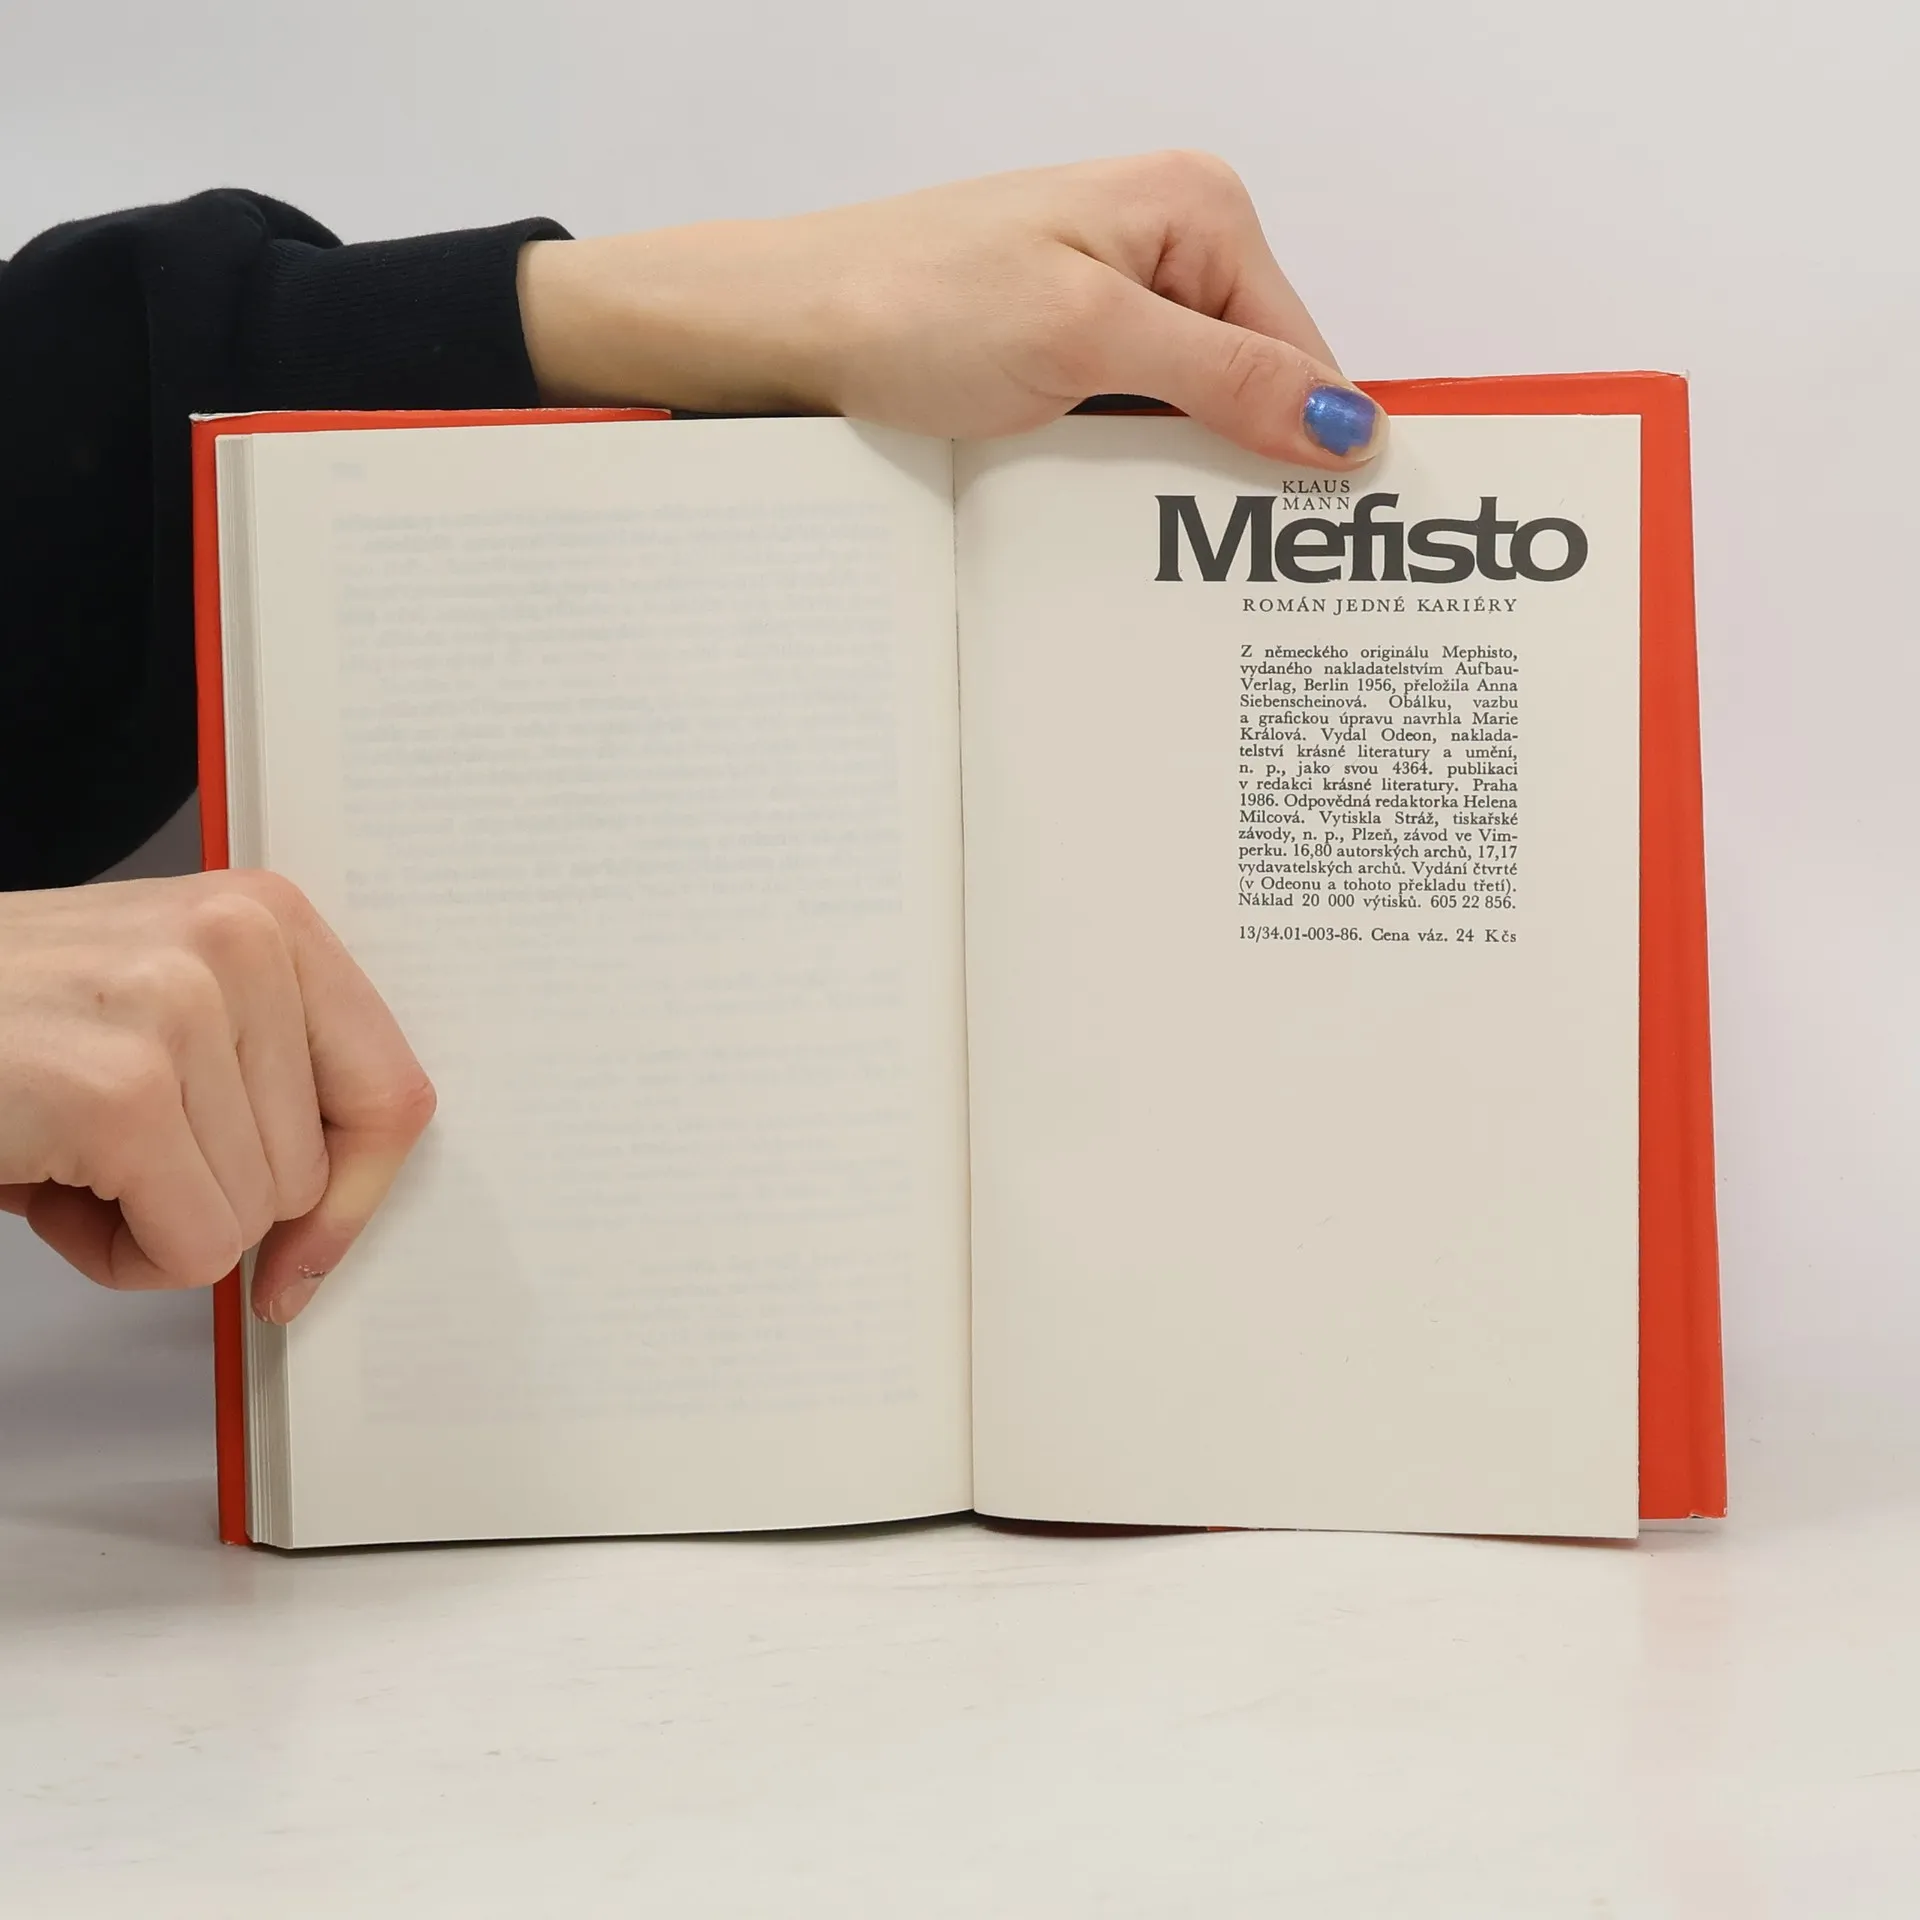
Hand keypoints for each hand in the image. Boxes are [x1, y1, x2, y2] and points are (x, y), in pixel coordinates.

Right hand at [0, 872, 433, 1322]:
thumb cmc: (3, 1030)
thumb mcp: (164, 1018)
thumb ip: (270, 1082)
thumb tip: (335, 1223)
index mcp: (267, 915)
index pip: (392, 1090)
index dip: (356, 1193)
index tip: (306, 1249)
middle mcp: (239, 941)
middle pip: (315, 1173)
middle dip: (212, 1198)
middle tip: (109, 1148)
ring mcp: (182, 1008)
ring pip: (254, 1218)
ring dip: (155, 1222)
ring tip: (69, 1150)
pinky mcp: (121, 1089)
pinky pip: (193, 1250)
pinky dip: (119, 1256)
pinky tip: (50, 1186)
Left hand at [517, 151, 1383, 467]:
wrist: (790, 326)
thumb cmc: (915, 301)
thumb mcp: (1090, 340)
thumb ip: (1226, 378)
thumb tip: (1345, 424)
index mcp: (1198, 209)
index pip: (1304, 349)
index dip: (1311, 447)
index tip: (1314, 542)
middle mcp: (1169, 245)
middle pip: (1256, 383)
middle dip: (1241, 463)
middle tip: (1224, 555)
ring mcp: (1116, 298)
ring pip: (1194, 414)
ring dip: (1177, 474)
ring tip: (1155, 532)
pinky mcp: (1070, 348)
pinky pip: (1137, 421)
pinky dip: (1129, 468)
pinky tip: (1107, 504)